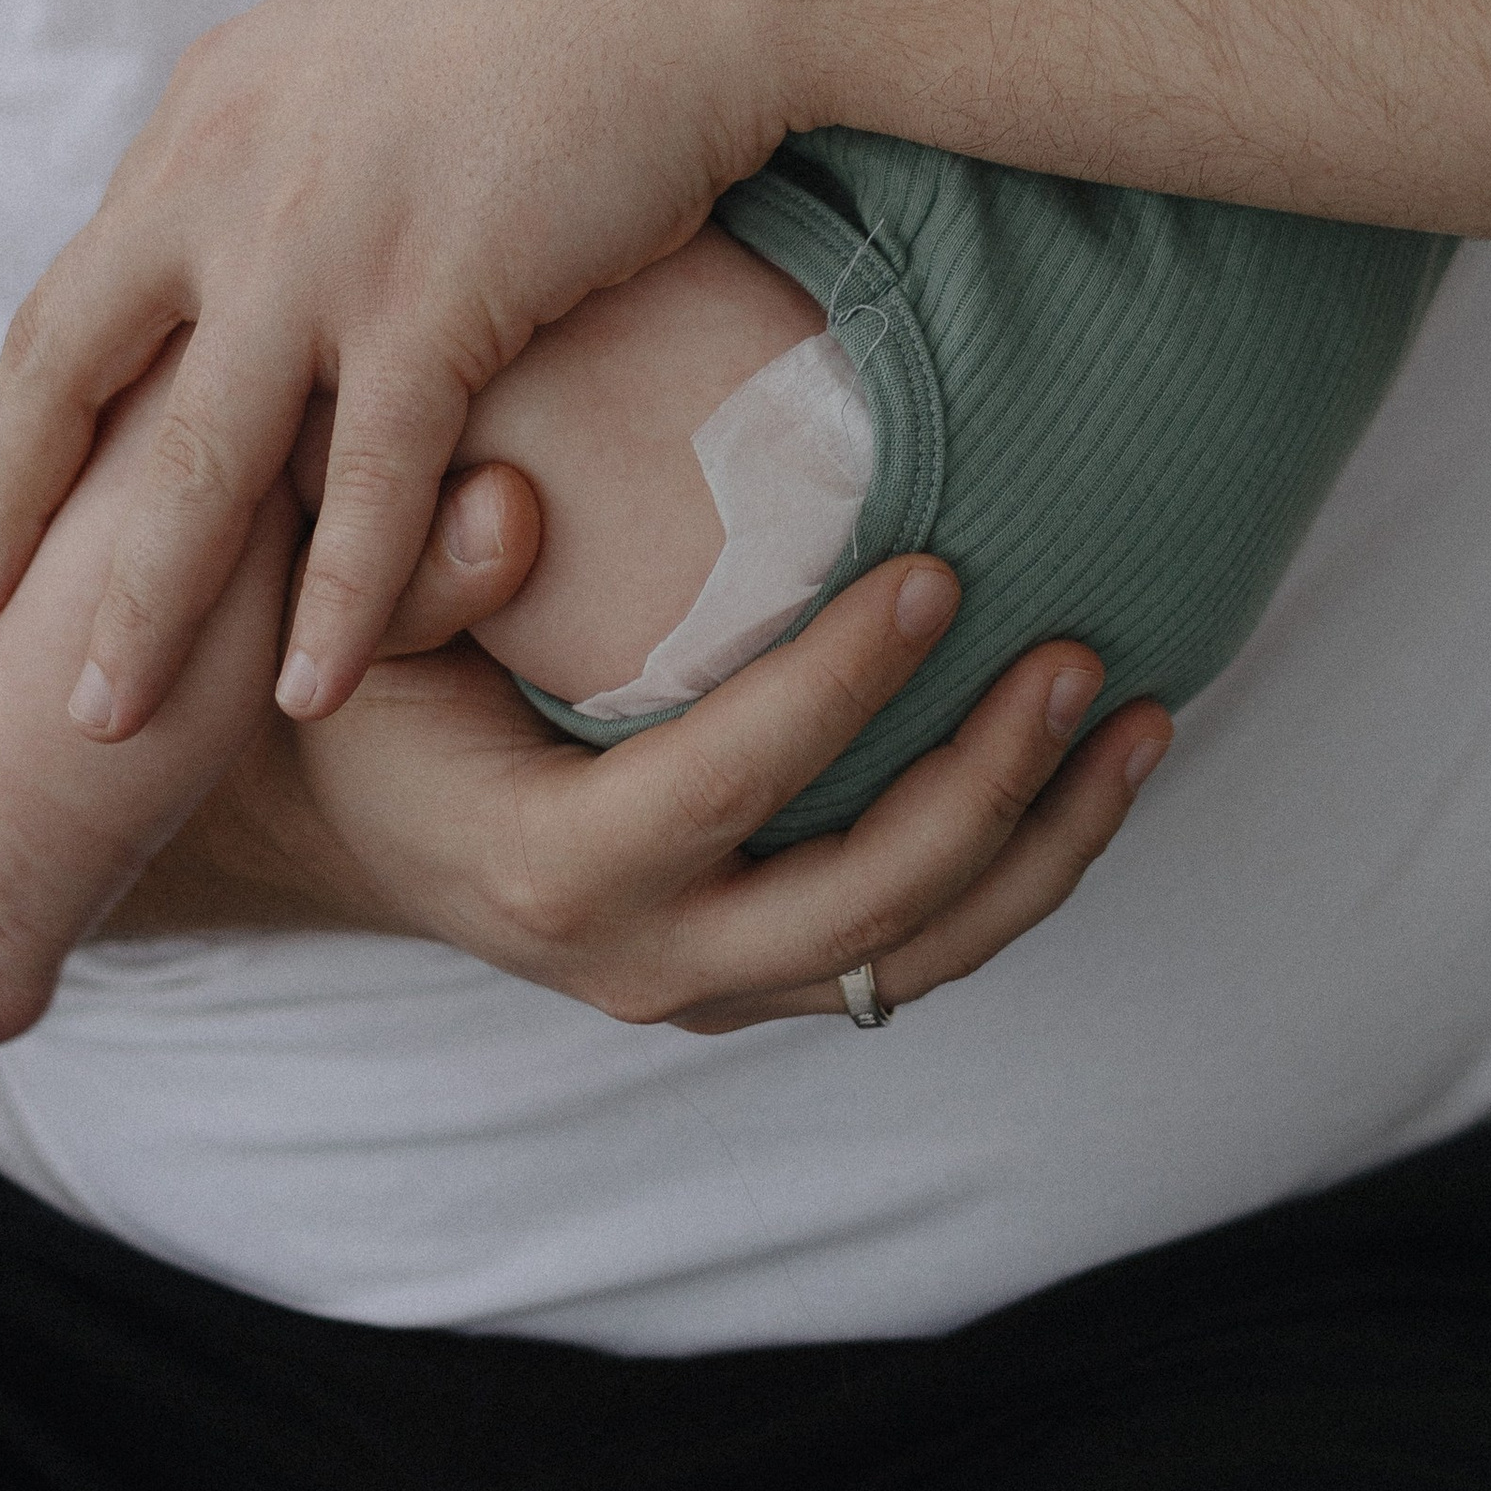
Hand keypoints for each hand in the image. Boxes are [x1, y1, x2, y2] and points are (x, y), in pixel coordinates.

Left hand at [0, 0, 832, 741]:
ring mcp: (322, 248)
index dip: (35, 401)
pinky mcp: (435, 302)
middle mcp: (230, 179)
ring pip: (193, 467)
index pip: (88, 282)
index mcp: (216, 105)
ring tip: (104, 722)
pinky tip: (312, 689)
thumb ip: (314, 87)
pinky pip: (367, 488)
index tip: (10, 487)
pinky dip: (334, 603)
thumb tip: (308, 113)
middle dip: (18, 508)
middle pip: (75, 375)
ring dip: (144, 607)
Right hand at [241, 551, 1171, 1029]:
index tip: (938, 571)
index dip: (841, 685)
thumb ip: (420, 570)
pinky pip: (911, 955)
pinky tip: (1099, 773)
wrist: (346, 823)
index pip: (730, 783)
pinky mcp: (755, 978)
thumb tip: (510, 505)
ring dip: (1043, 847)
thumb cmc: (358, 692)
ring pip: (914, 958)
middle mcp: (643, 958)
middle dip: (988, 787)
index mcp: (551, 869)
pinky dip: (1017, 876)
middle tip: (1080, 655)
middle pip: (861, 908)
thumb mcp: (353, 629)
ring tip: (1143, 720)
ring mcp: (709, 984)